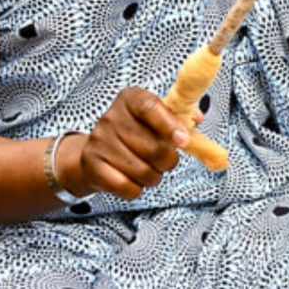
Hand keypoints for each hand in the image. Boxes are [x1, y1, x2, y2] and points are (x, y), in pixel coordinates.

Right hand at [59, 87, 187, 200]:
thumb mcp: (156, 118)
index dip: (169, 125)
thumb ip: (179, 118)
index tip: (184, 141)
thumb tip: (195, 118)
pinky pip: (127, 187)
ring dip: (154, 176)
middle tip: (166, 160)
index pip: (149, 108)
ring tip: (148, 169)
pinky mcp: (92, 166)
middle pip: (153, 148)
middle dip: (168, 161)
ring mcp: (99, 142)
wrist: (96, 154)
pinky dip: (136, 189)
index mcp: (130, 99)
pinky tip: (132, 179)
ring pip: (143, 172)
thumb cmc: (134, 134)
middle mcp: (111, 118)